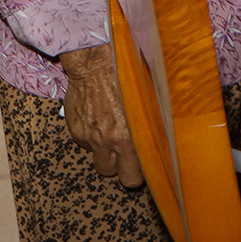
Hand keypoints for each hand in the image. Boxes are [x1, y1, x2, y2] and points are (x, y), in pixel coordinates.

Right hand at [59, 45, 140, 186]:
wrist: (96, 64)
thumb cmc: (129, 79)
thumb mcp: (149, 106)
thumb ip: (152, 129)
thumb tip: (165, 144)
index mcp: (129, 138)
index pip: (132, 177)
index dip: (138, 175)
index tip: (143, 168)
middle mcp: (107, 141)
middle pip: (112, 173)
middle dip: (119, 168)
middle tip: (127, 158)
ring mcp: (88, 137)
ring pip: (97, 160)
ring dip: (105, 154)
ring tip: (114, 138)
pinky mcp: (75, 129)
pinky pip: (85, 143)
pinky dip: (92, 138)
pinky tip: (101, 121)